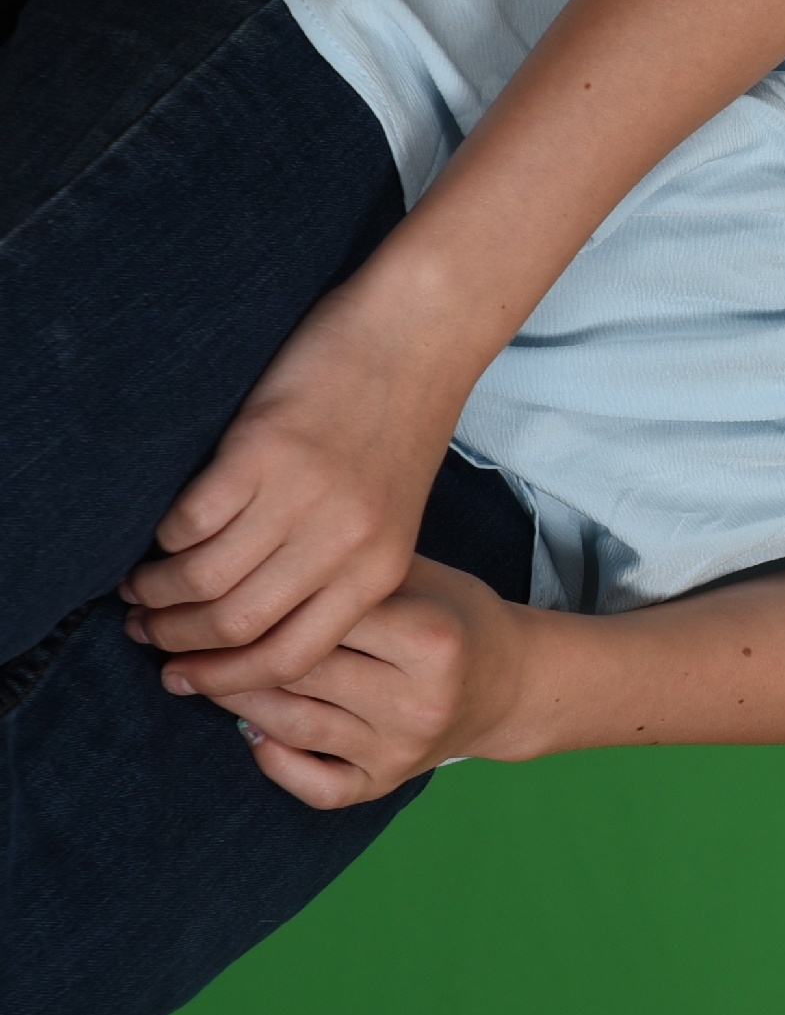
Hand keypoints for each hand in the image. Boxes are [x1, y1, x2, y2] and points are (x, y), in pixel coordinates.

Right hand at [122, 279, 472, 700]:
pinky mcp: (263, 452)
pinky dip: (162, 537)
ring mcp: (303, 498)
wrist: (417, 337)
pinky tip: (157, 536)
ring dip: (156, 591)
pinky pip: (189, 520)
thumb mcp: (390, 516)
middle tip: (142, 631)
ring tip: (137, 589)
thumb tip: (258, 625)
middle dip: (176, 637)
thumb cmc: (396, 425)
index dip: (228, 677)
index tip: (184, 677)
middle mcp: (344, 543)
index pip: (292, 655)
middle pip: (236, 625)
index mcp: (382, 569)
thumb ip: (339, 568)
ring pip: (204, 578)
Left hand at [138, 556, 527, 808]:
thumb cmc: (452, 615)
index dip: (256, 601)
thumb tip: (245, 555)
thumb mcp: (418, 576)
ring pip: (291, 724)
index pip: (320, 617)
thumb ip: (346, 570)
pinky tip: (251, 734)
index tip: (203, 587)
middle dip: (226, 652)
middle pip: (297, 672)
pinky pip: (315, 784)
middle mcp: (416, 697)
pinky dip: (274, 762)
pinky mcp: (389, 782)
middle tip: (173, 634)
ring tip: (194, 675)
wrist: (511, 683)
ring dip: (233, 699)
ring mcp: (402, 746)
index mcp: (428, 637)